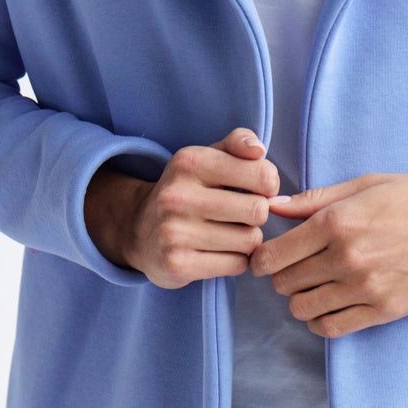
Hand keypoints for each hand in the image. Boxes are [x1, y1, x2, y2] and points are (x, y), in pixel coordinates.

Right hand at [84, 127, 279, 287]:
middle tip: (239, 215)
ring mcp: (174, 232)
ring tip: (226, 233)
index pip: (263, 175)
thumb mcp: (208, 157)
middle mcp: (178, 195)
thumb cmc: (188, 190)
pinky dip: (235, 261)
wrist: (139, 230)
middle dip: (257, 215)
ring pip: (250, 241)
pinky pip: (237, 265)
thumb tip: (258, 150)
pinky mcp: (178, 264)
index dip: (269, 185)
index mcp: (189, 162)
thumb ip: (238, 143)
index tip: (254, 189)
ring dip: (246, 240)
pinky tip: (217, 252)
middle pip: (259, 211)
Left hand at [247, 171, 407, 334]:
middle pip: (284, 283)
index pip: (274, 254)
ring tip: (313, 285)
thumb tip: (274, 206)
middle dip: (281, 276)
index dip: (261, 258)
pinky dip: (320, 321)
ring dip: (300, 299)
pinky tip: (327, 306)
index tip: (266, 256)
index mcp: (337, 222)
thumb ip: (316, 200)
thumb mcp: (367, 185)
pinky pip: (331, 328)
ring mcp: (365, 289)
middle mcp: (347, 258)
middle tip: (294, 266)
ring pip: (302, 309)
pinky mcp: (383, 311)